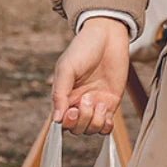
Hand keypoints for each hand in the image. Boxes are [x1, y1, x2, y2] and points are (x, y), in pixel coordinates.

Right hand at [52, 17, 129, 134]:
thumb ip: (59, 94)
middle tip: (87, 99)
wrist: (107, 36)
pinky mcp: (110, 105)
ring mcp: (94, 106)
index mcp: (64, 97)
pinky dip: (105, 126)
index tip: (71, 111)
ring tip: (99, 101)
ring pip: (91, 130)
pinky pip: (106, 127)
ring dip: (94, 120)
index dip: (66, 123)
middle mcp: (77, 104)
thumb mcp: (66, 68)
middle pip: (76, 129)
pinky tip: (106, 112)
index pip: (60, 122)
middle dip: (81, 120)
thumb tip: (56, 120)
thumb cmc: (83, 48)